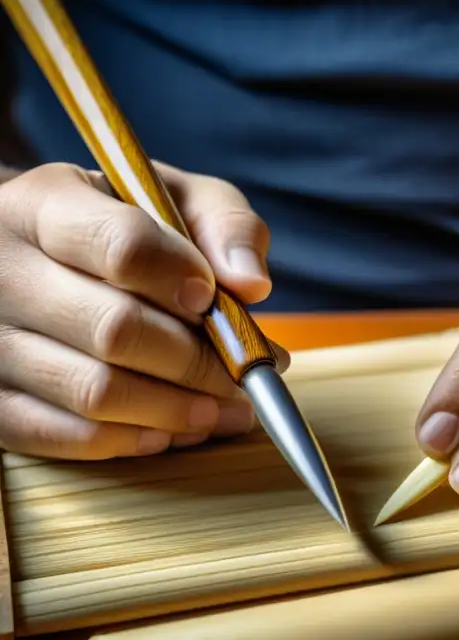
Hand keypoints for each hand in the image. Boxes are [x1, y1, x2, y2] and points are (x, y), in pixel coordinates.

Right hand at [0, 161, 287, 459]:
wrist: (38, 257)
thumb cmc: (122, 226)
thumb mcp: (174, 198)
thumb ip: (223, 226)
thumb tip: (252, 284)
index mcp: (48, 205)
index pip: (122, 247)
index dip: (182, 281)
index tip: (215, 301)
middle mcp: (3, 271)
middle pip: (115, 331)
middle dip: (198, 362)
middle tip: (244, 375)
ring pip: (94, 392)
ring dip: (177, 410)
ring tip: (226, 409)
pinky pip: (66, 436)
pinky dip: (131, 441)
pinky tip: (171, 430)